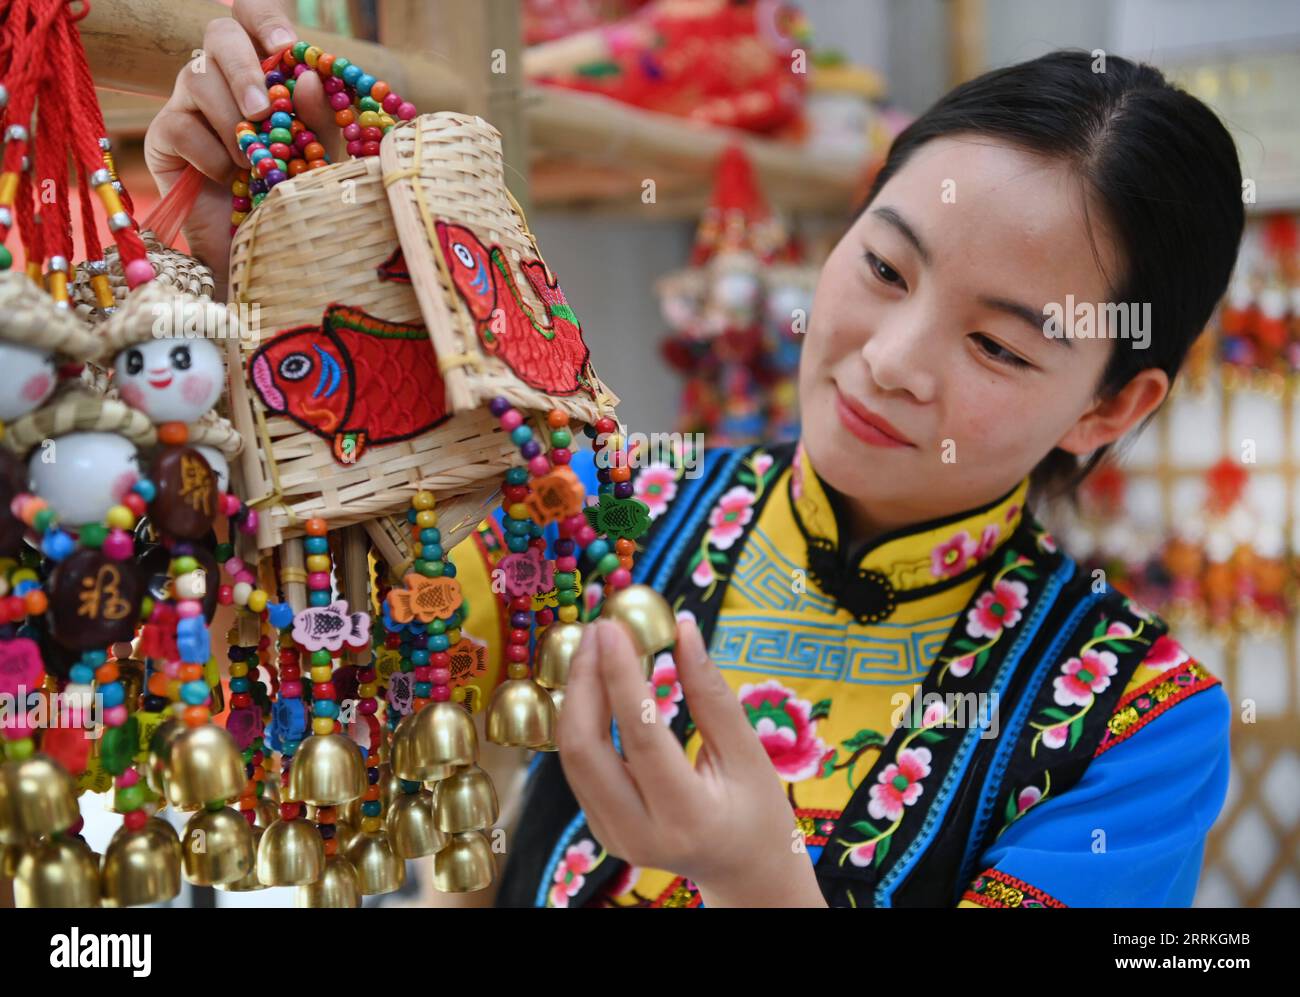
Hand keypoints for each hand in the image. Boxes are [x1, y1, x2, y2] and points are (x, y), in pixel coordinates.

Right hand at [143, 0, 338, 296]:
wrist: (261, 257)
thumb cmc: (297, 199)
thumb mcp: (325, 159)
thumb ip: (323, 120)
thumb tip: (310, 75)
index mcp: (264, 69)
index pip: (253, 16)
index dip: (265, 20)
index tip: (286, 46)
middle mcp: (222, 77)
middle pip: (219, 34)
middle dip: (243, 68)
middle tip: (264, 109)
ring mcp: (188, 103)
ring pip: (198, 79)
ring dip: (232, 123)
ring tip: (254, 162)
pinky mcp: (163, 137)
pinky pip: (182, 127)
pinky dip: (212, 156)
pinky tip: (230, 179)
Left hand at [557, 614, 827, 906]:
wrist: (746, 873)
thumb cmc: (759, 813)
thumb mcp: (748, 753)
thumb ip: (712, 693)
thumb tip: (684, 629)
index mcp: (688, 817)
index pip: (642, 735)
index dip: (621, 675)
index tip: (613, 627)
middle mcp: (640, 833)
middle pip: (586, 749)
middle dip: (584, 682)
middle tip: (599, 630)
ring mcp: (613, 836)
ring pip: (572, 757)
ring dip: (577, 696)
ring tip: (596, 647)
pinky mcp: (600, 829)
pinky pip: (579, 767)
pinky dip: (582, 720)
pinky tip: (596, 683)